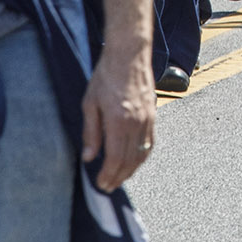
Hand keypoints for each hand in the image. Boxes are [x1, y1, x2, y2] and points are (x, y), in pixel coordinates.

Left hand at [79, 41, 157, 191]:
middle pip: (129, 161)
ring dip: (131, 170)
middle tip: (108, 187)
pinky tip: (134, 161)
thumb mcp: (90, 103)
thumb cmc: (106, 75)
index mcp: (119, 121)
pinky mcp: (153, 114)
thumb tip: (89, 157)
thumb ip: (91, 132)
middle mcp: (136, 123)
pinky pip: (149, 143)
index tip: (100, 184)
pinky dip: (142, 157)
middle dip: (118, 177)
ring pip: (142, 154)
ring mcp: (147, 119)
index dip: (108, 175)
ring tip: (120, 178)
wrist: (128, 54)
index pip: (115, 159)